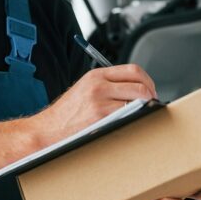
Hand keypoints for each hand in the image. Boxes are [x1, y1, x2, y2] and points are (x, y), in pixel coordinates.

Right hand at [33, 64, 156, 144]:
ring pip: (137, 101)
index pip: (133, 70)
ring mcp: (100, 101)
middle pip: (139, 84)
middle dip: (151, 96)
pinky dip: (135, 119)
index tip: (150, 90)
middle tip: (152, 105)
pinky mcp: (100, 117)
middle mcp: (98, 85)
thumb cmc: (67, 114)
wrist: (48, 129)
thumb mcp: (85, 89)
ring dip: (145, 109)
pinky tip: (133, 123)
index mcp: (96, 75)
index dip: (147, 80)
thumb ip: (108, 85)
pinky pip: (128, 115)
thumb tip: (136, 89)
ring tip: (144, 115)